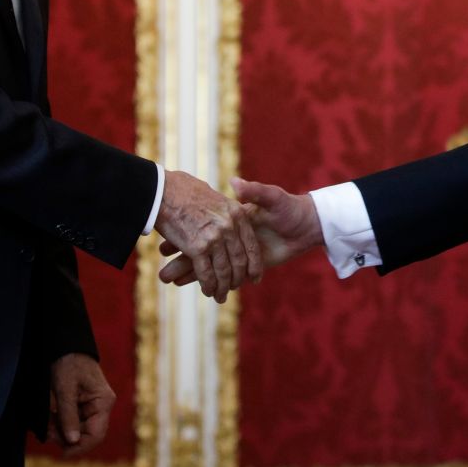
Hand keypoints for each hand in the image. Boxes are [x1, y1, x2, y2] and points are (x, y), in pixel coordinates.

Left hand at [46, 353, 113, 458]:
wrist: (65, 345)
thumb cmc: (68, 362)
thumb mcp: (65, 389)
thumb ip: (68, 415)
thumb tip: (72, 441)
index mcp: (103, 402)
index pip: (96, 434)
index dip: (80, 447)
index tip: (62, 454)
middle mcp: (101, 406)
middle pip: (85, 434)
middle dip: (66, 438)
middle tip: (46, 434)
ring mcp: (92, 406)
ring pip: (77, 429)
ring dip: (61, 431)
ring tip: (45, 426)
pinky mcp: (82, 405)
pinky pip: (72, 421)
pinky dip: (60, 424)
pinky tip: (49, 421)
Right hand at [154, 170, 262, 302]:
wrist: (162, 189)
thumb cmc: (185, 189)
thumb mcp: (216, 194)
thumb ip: (226, 208)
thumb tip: (234, 216)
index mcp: (237, 213)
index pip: (251, 246)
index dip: (254, 265)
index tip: (255, 278)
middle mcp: (229, 226)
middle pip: (239, 262)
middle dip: (237, 280)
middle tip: (233, 289)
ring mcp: (214, 238)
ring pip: (224, 271)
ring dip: (222, 288)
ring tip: (220, 296)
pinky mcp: (197, 248)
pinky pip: (206, 273)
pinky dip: (208, 285)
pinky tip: (208, 291)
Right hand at [159, 178, 321, 288]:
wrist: (306, 224)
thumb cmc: (288, 208)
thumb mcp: (270, 197)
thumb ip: (254, 191)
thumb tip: (235, 183)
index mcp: (233, 219)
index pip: (203, 230)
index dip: (185, 236)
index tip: (166, 240)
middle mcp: (231, 235)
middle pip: (201, 251)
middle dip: (180, 262)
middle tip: (161, 269)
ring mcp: (236, 250)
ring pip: (207, 264)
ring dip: (186, 272)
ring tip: (166, 278)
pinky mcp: (244, 265)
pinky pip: (220, 273)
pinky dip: (205, 279)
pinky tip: (185, 283)